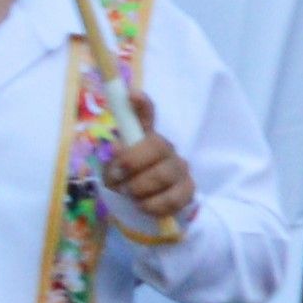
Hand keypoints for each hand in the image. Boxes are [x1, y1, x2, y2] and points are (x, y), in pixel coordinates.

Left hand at [104, 90, 196, 233]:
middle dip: (132, 163)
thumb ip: (114, 158)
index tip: (132, 94)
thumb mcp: (113, 170)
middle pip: (157, 146)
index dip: (140, 104)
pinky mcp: (188, 191)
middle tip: (118, 178)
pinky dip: (151, 205)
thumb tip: (118, 146)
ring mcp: (181, 169)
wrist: (146, 208)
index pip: (146, 115)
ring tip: (130, 194)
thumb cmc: (128, 183)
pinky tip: (143, 205)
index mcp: (146, 139)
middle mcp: (167, 149)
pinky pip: (172, 198)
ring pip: (163, 174)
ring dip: (139, 188)